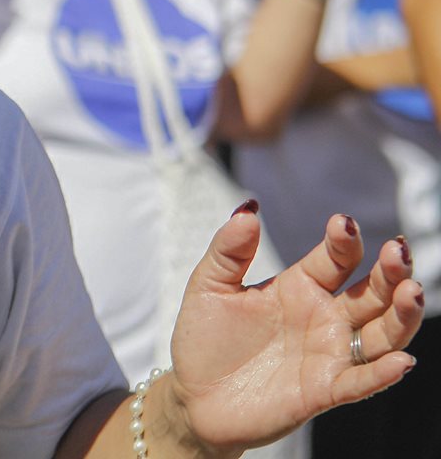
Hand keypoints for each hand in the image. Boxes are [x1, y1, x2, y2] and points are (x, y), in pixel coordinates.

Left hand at [166, 208, 421, 453]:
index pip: (335, 258)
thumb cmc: (205, 338)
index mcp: (300, 286)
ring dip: (400, 315)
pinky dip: (381, 373)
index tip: (342, 223)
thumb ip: (228, 250)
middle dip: (390, 272)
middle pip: (371, 292)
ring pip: (380, 334)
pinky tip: (399, 361)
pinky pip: (360, 382)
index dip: (343, 240)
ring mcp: (327, 354)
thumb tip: (248, 209)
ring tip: (412, 292)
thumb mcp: (208, 286)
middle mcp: (324, 318)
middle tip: (398, 251)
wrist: (193, 397)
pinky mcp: (322, 392)